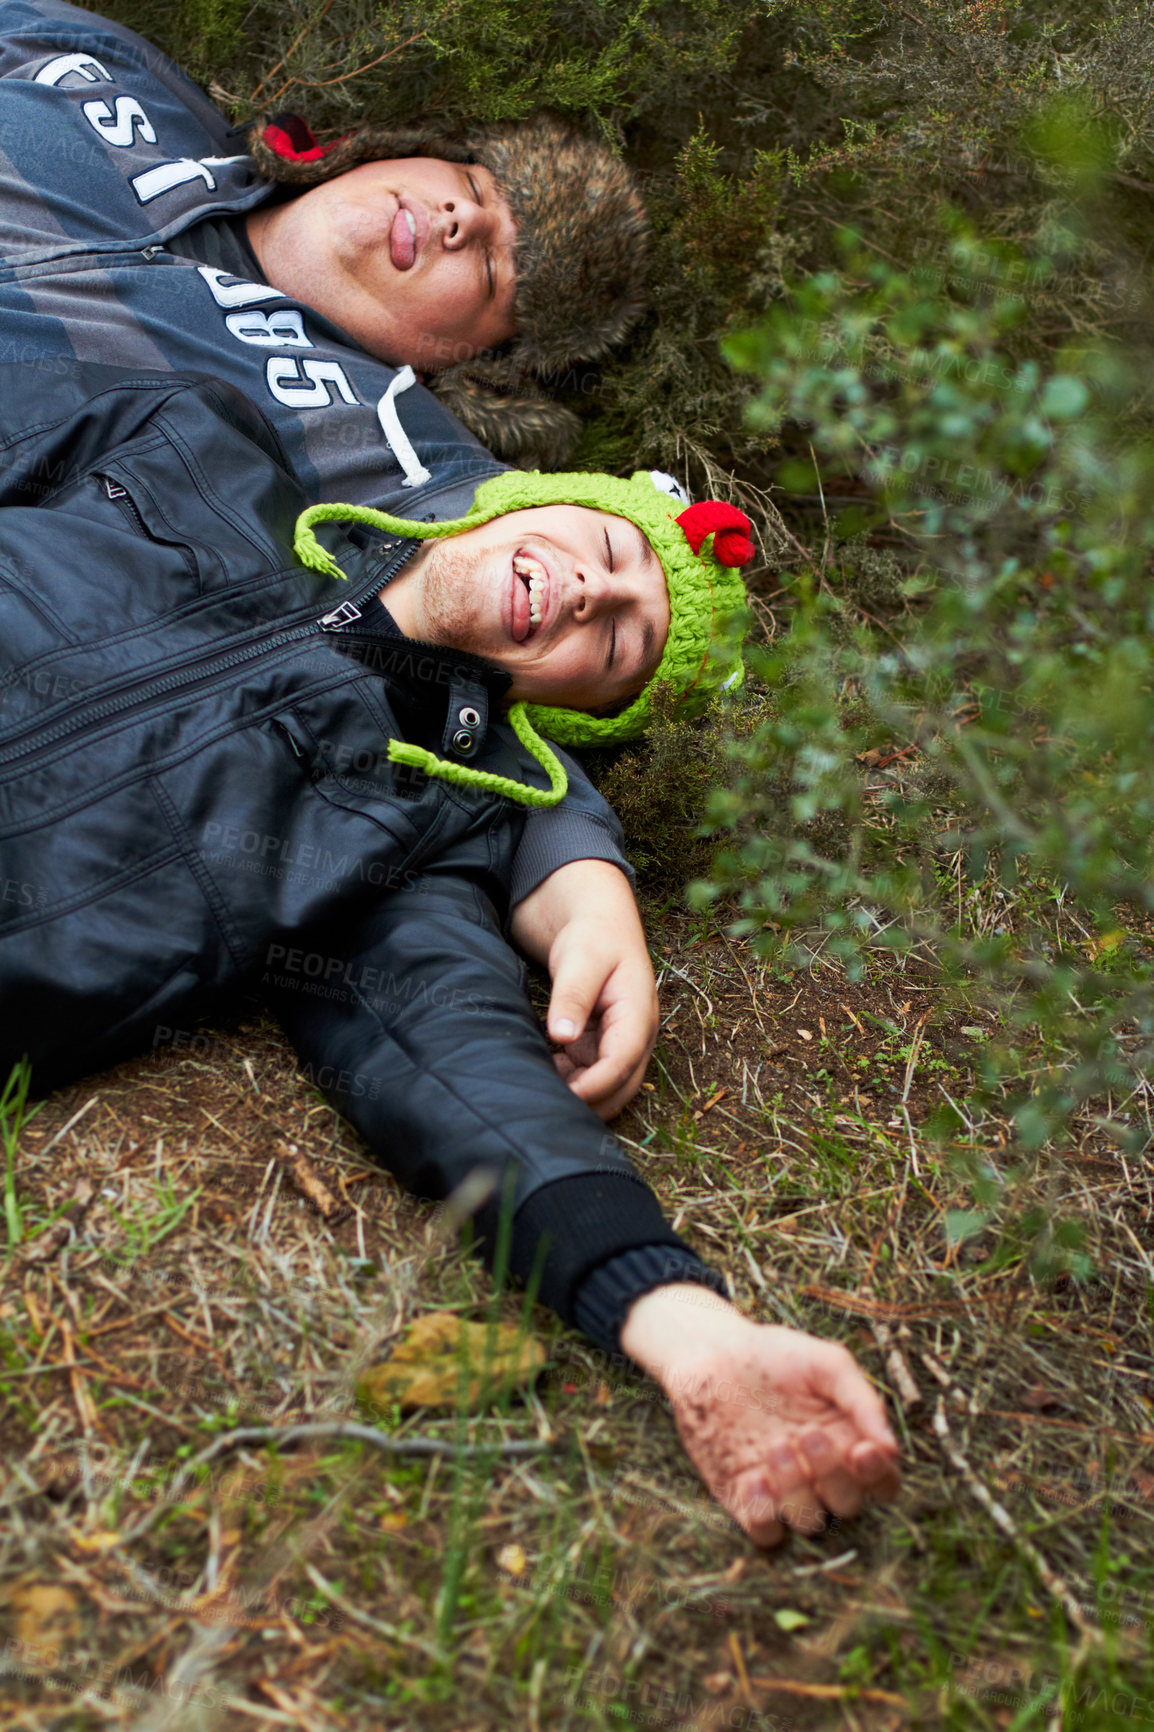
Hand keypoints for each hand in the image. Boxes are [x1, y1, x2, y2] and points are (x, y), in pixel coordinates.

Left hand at [508, 860, 657, 1119]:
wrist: (593, 916)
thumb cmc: (591, 933)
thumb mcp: (581, 958)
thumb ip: (572, 997)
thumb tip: (561, 1037)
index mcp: (638, 1012)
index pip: (622, 1062)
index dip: (595, 1086)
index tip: (563, 1098)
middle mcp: (635, 1032)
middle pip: (622, 1085)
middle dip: (591, 1102)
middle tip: (547, 1108)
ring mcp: (618, 1039)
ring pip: (609, 1086)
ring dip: (581, 1096)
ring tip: (543, 1092)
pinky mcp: (600, 1041)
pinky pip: (592, 1075)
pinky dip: (572, 1084)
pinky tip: (545, 1075)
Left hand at [620, 1284, 900, 1544]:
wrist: (712, 1353)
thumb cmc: (774, 1355)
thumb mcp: (826, 1363)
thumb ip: (862, 1400)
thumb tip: (890, 1448)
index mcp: (848, 1443)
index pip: (882, 1481)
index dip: (879, 1475)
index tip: (863, 1449)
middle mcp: (820, 1474)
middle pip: (848, 1505)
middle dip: (833, 1476)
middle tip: (808, 1434)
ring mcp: (782, 1490)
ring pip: (808, 1522)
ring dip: (797, 1491)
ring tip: (774, 1445)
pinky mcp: (744, 1497)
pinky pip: (764, 1531)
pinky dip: (764, 1515)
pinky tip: (754, 1476)